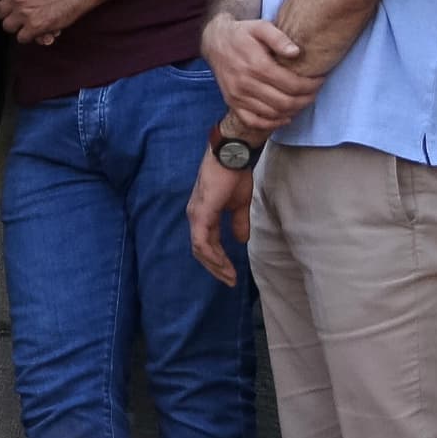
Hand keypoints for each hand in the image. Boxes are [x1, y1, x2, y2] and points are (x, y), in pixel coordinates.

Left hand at [186, 144, 254, 286]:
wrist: (233, 156)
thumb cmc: (235, 175)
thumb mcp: (239, 204)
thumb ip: (238, 223)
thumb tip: (241, 241)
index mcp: (203, 215)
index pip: (207, 244)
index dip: (219, 261)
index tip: (232, 274)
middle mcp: (195, 217)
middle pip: (201, 251)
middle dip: (216, 268)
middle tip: (231, 281)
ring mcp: (196, 215)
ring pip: (200, 249)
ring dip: (215, 265)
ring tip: (230, 276)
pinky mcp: (201, 213)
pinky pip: (202, 241)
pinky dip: (212, 255)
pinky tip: (223, 264)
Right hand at [204, 14, 318, 132]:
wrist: (215, 41)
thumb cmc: (242, 33)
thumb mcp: (260, 26)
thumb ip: (279, 38)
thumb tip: (296, 52)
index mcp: (256, 65)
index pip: (291, 84)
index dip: (310, 85)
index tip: (320, 79)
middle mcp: (246, 84)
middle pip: (285, 102)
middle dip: (306, 99)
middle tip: (315, 92)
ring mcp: (237, 96)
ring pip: (272, 113)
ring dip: (292, 111)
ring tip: (303, 101)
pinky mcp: (232, 103)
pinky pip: (253, 121)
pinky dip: (272, 124)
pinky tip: (285, 117)